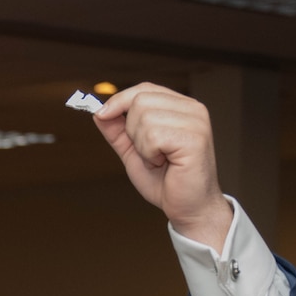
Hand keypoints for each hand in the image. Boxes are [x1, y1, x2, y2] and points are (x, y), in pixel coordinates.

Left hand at [93, 83, 232, 248]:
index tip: (102, 115)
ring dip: (142, 146)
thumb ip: (118, 130)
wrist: (186, 207)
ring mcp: (196, 122)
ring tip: (159, 159)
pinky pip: (153, 136)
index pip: (143, 89)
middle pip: (139, 100)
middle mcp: (192, 109)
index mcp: (180, 107)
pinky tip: (165, 163)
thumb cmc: (164, 179)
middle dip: (131, 130)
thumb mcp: (133, 150)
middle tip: (149, 152)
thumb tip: (99, 112)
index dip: (118, 101)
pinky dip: (150, 154)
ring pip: (144, 118)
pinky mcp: (195, 138)